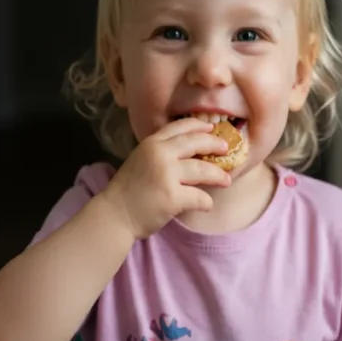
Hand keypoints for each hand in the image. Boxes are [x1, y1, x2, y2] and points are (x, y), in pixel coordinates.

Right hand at [101, 117, 231, 239]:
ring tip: (226, 180)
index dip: (199, 126)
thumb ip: (160, 153)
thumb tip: (192, 152)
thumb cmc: (129, 191)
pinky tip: (206, 205)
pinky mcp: (172, 197)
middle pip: (196, 142)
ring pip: (203, 169)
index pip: (180, 127)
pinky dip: (206, 202)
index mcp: (151, 144)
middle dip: (215, 145)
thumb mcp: (141, 160)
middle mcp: (160, 154)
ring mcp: (166, 175)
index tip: (211, 128)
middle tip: (226, 149)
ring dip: (218, 175)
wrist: (115, 214)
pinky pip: (200, 197)